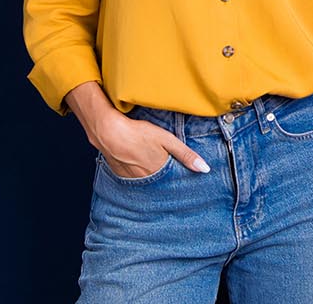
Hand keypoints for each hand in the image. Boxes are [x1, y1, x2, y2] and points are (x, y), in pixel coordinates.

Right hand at [92, 111, 209, 177]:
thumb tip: (205, 169)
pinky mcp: (120, 175)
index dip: (180, 177)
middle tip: (167, 168)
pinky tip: (138, 162)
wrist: (107, 132)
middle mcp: (146, 180)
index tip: (185, 176)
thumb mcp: (167, 140)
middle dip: (167, 178)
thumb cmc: (138, 133)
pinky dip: (139, 172)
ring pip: (147, 180)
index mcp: (159, 173)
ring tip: (151, 162)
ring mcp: (131, 179)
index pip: (174, 181)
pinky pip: (134, 178)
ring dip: (152, 175)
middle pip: (161, 182)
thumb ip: (186, 155)